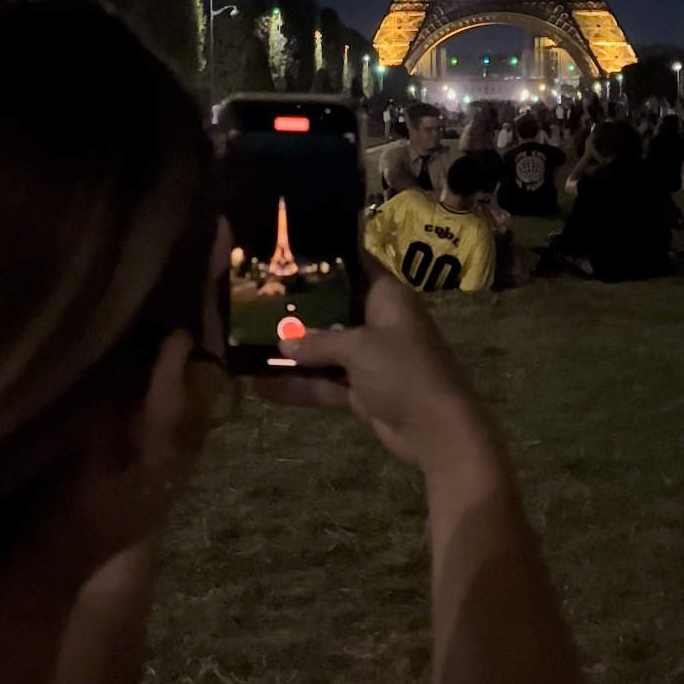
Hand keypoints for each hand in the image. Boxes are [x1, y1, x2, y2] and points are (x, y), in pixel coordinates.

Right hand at [258, 266, 497, 478]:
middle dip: (297, 309)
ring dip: (292, 352)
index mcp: (387, 298)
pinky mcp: (362, 391)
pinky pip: (325, 383)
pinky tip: (261, 386)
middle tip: (252, 299)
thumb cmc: (404, 371)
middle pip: (332, 309)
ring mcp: (369, 359)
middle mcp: (377, 323)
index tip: (286, 252)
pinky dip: (298, 386)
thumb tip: (284, 341)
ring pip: (324, 350)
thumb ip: (319, 341)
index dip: (324, 259)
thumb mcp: (359, 347)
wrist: (438, 430)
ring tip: (246, 345)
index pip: (354, 266)